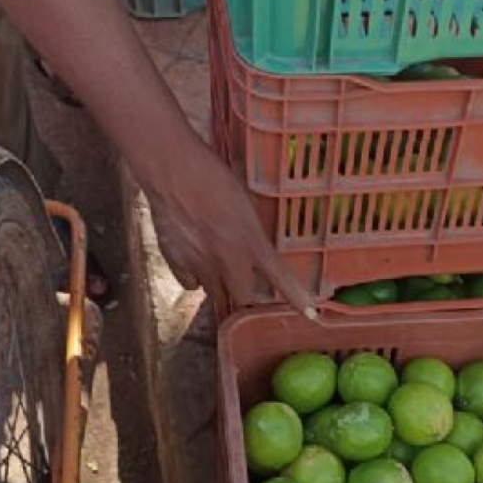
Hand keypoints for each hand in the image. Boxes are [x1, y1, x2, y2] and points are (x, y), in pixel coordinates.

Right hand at [144, 137, 317, 319]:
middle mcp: (228, 259)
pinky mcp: (177, 263)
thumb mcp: (245, 204)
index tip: (310, 313)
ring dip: (220, 282)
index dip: (295, 297)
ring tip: (213, 256)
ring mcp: (200, 264)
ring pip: (216, 292)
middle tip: (240, 273)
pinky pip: (191, 284)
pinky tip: (193, 257)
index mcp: (250, 240)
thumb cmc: (212, 176)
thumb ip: (251, 234)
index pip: (279, 276)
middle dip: (244, 289)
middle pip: (242, 296)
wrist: (172, 168)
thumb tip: (255, 252)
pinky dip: (195, 277)